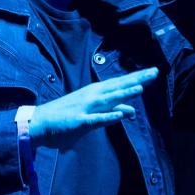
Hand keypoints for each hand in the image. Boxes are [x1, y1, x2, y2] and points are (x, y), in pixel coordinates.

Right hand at [27, 67, 157, 149]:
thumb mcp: (91, 112)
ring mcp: (85, 108)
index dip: (137, 78)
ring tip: (140, 89)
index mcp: (94, 93)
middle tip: (155, 72)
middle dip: (136, 80)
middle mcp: (91, 97)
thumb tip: (131, 111)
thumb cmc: (65, 116)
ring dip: (123, 94)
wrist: (39, 123)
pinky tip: (119, 115)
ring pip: (108, 100)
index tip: (153, 71)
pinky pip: (95, 120)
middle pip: (117, 87)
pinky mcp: (79, 121)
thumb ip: (111, 110)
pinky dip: (107, 117)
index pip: (119, 83)